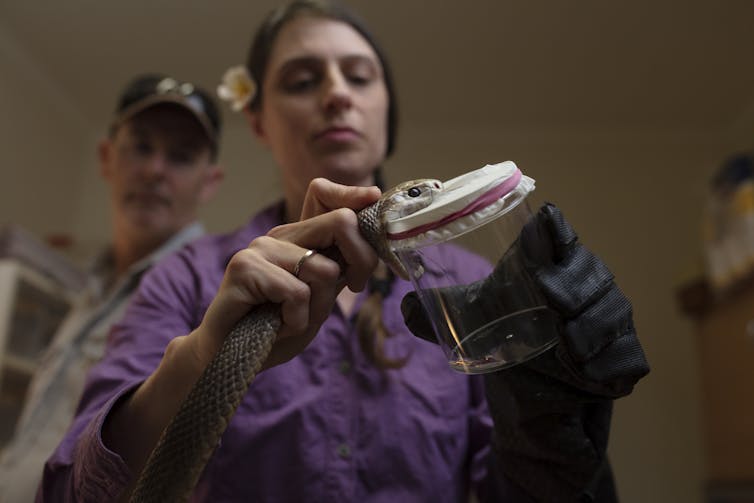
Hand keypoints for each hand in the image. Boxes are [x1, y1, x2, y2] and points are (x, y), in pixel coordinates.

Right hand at [193, 179, 380, 368]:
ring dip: (318, 309)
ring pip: (326, 269)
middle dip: (362, 261)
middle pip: (341, 222)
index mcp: (296, 238)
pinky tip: (275, 327)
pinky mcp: (244, 268)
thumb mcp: (320, 298)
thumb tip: (373, 244)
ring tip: (291, 320)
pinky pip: (297, 293)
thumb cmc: (276, 331)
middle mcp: (278, 236)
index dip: (352, 194)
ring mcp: (260, 249)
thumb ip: (341, 270)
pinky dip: (295, 321)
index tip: (372, 197)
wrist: (230, 359)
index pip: (322, 193)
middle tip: (355, 288)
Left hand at [401, 202, 648, 500]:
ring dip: (592, 330)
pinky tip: (591, 375)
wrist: (543, 402)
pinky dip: (609, 365)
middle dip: (573, 287)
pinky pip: (626, 357)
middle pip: (591, 273)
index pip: (558, 238)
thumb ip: (443, 312)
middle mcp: (586, 287)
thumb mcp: (478, 323)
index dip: (555, 230)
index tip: (546, 220)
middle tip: (554, 303)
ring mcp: (612, 322)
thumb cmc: (515, 344)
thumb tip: (406, 306)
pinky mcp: (626, 359)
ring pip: (613, 313)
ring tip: (570, 347)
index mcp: (551, 268)